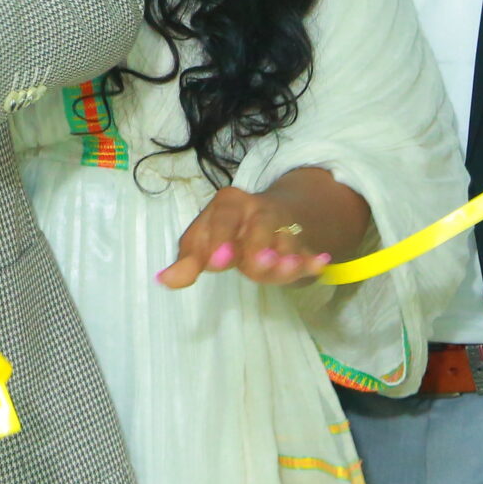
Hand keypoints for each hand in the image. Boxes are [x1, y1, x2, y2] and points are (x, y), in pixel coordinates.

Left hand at [159, 179, 341, 287]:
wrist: (274, 214)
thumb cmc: (229, 231)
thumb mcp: (205, 239)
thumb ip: (189, 260)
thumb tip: (164, 280)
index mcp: (228, 203)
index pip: (222, 218)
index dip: (219, 239)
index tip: (216, 262)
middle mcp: (258, 209)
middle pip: (259, 228)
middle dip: (256, 248)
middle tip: (256, 264)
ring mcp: (283, 225)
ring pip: (284, 243)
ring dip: (285, 259)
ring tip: (286, 267)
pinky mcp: (302, 242)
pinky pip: (307, 252)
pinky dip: (311, 260)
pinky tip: (318, 263)